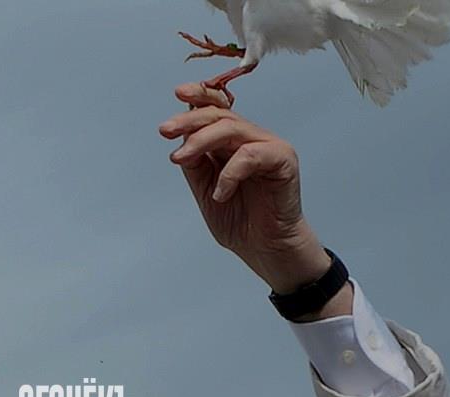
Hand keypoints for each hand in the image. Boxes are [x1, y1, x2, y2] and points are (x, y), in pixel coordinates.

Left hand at [158, 83, 331, 294]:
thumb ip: (196, 164)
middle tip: (166, 130)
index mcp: (233, 143)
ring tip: (182, 158)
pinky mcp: (284, 160)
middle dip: (189, 120)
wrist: (266, 250)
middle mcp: (251, 140)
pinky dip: (230, 172)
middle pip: (220, 115)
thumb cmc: (242, 222)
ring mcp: (269, 148)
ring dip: (201, 141)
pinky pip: (251, 155)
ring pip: (232, 128)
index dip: (199, 96)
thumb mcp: (206, 190)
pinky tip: (221, 193)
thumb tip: (180, 140)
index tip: (178, 93)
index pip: (216, 110)